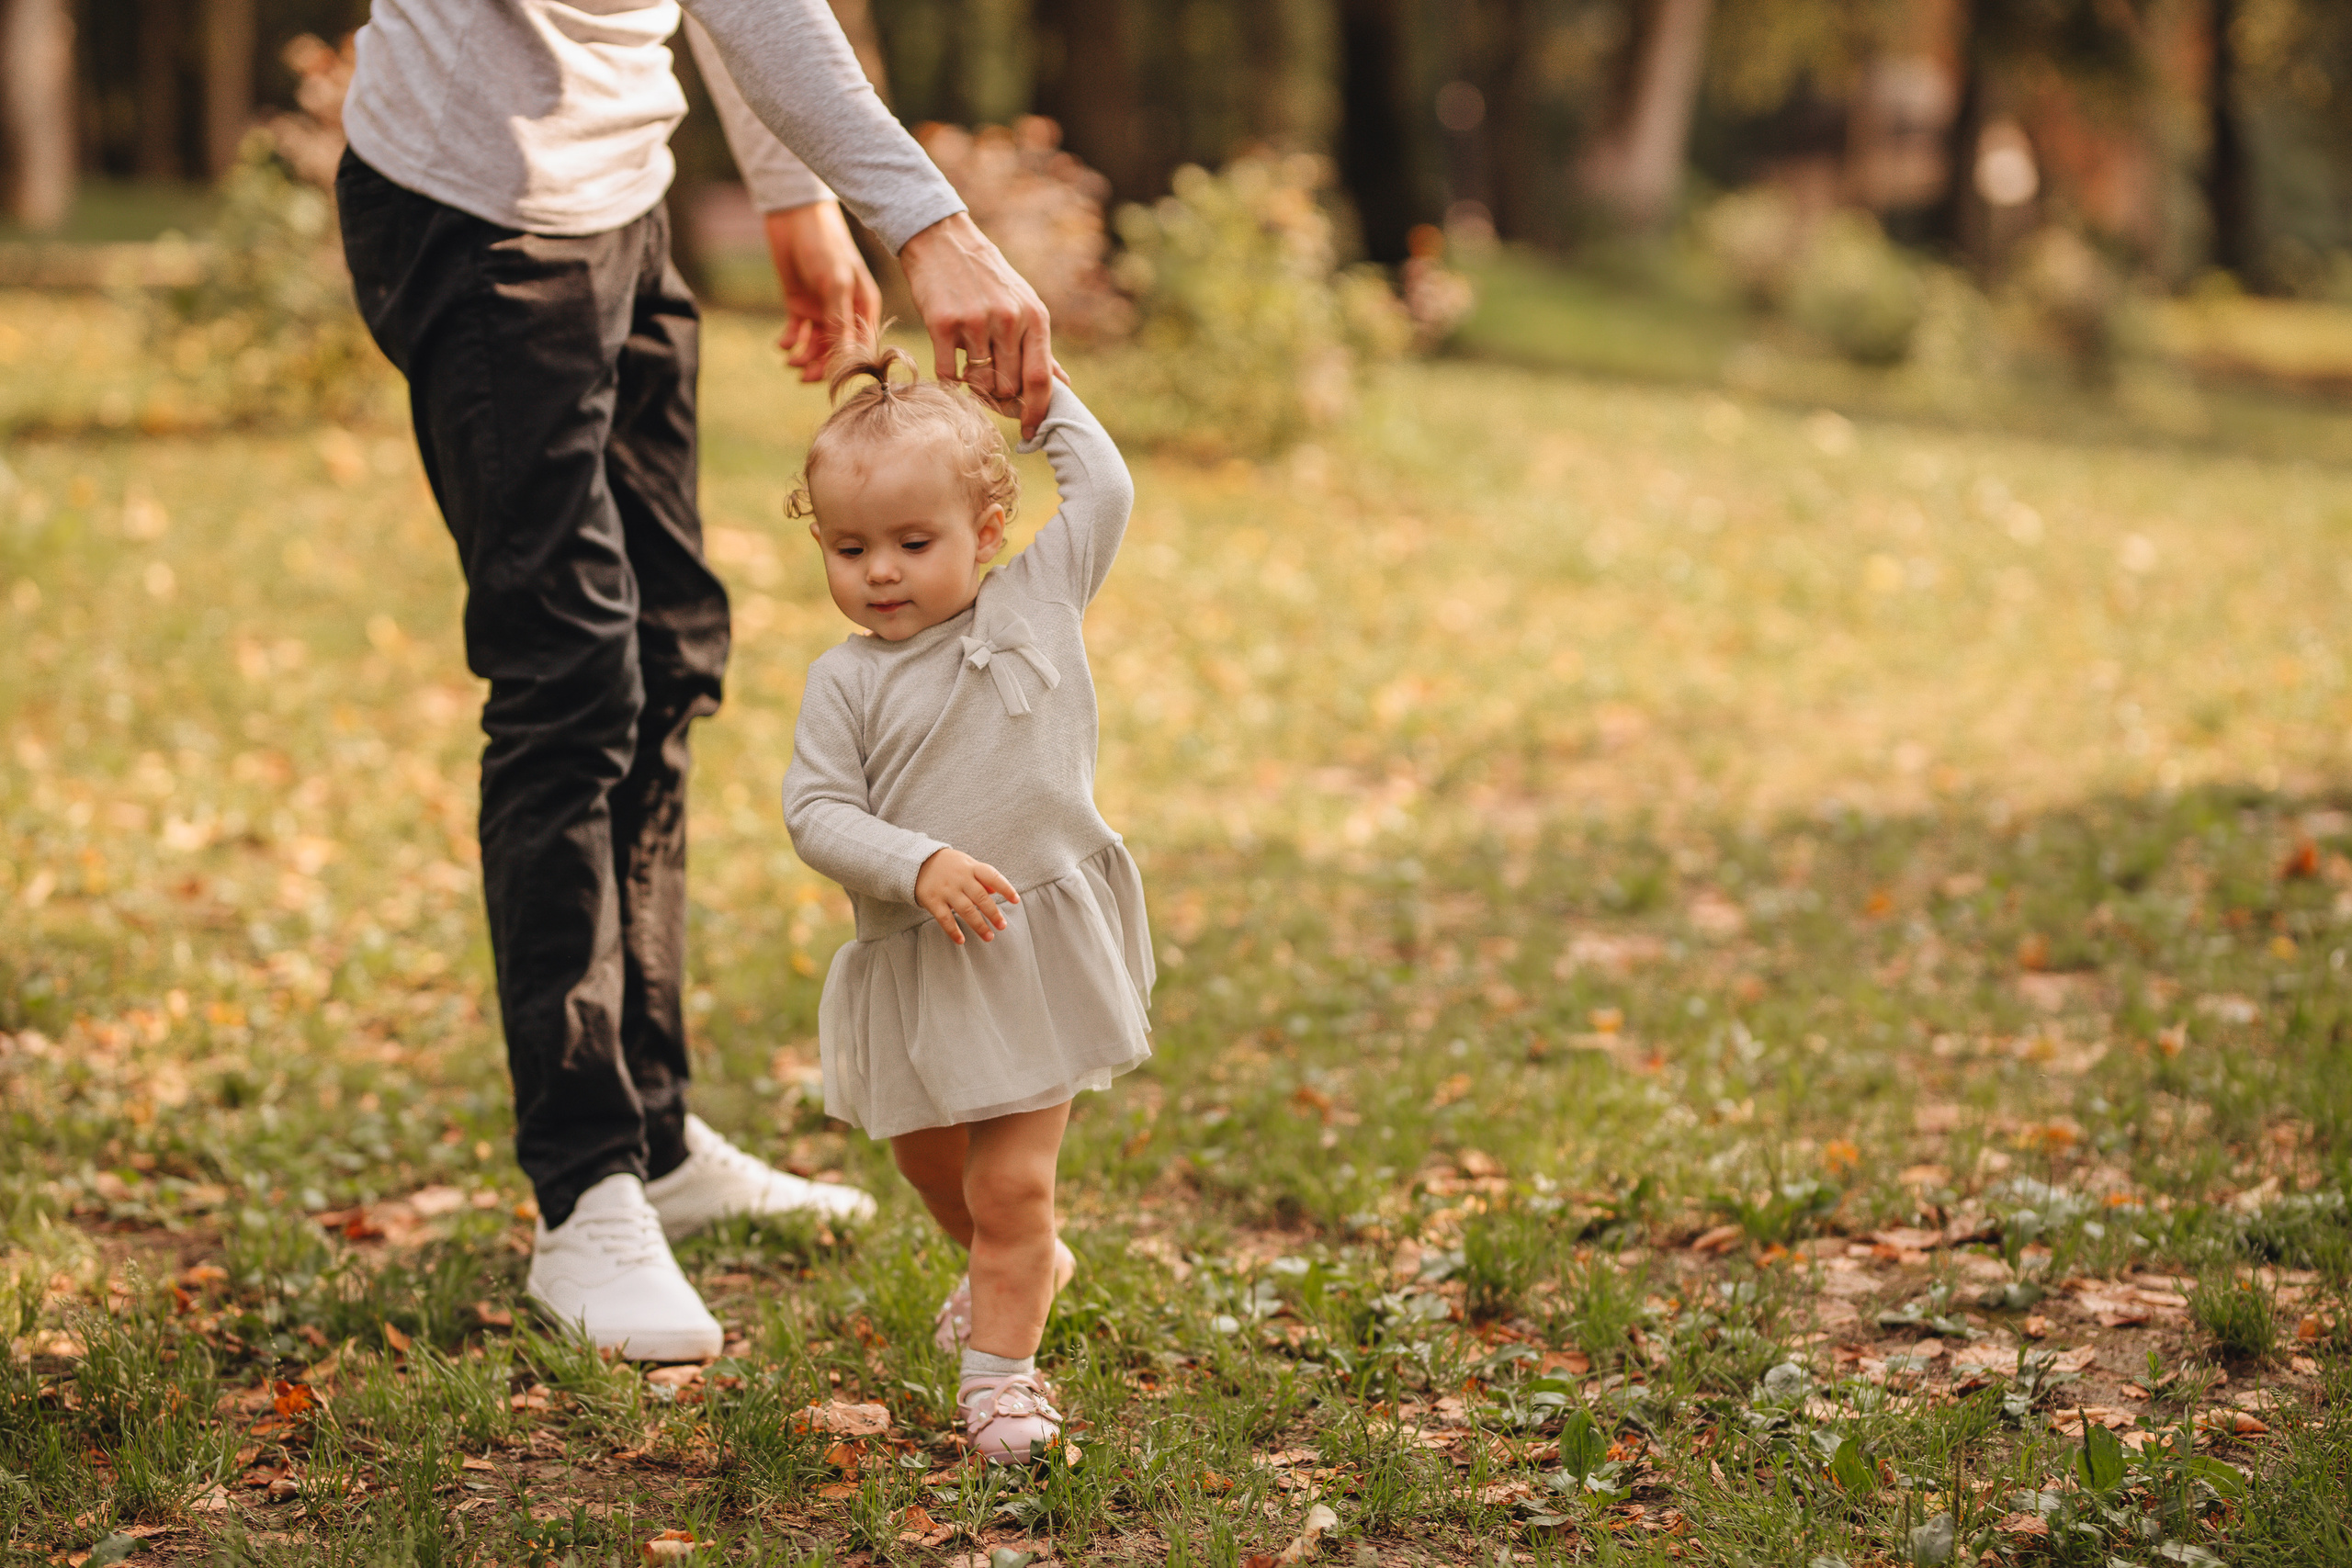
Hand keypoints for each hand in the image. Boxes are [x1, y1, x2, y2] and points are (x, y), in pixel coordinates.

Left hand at [764, 200, 881, 382]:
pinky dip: (789, 341)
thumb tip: (847, 356)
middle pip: (836, 350)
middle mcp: (844, 312)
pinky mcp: (798, 305)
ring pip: (814, 345)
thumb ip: (839, 319)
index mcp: (863, 308)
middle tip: (804, 375)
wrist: (795, 217)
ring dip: (803, 356)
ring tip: (789, 359)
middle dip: (821, 365)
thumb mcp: (835, 283)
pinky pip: (795, 332)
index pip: (860, 346)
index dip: (847, 364)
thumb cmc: (825, 245)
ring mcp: (821, 310)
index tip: (830, 379)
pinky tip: (781, 344)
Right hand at [897, 212, 1059, 437]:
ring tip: (971, 366)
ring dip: (976, 387)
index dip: (1037, 412)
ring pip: (980, 384)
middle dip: (1001, 398)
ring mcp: (975, 321)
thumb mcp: (1024, 306)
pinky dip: (951, 380)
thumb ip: (1040, 349)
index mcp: (1035, 318)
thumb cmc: (987, 279)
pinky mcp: (942, 323)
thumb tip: (1064, 385)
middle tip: (990, 389)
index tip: (1032, 432)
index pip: (1041, 379)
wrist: (943, 241)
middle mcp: (1009, 320)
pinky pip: (949, 374)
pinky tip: (951, 364)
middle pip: (1009, 387)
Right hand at [914, 846, 1019, 944]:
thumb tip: (996, 890)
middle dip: (993, 913)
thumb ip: (981, 876)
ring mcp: (946, 890)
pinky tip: (961, 940)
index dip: (1005, 888)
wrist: (917, 861)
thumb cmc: (948, 865)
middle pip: (981, 897)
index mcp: (971, 868)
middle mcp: (960, 878)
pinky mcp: (933, 900)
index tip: (1016, 900)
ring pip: (966, 910)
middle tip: (1002, 926)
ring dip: (979, 925)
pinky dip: (953, 931)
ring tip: (988, 936)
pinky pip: (945, 918)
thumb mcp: (967, 864)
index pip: (992, 877)